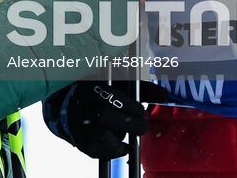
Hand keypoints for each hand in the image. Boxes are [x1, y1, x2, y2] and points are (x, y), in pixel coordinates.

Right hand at [42, 78, 166, 159]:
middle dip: (128, 123)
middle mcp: (82, 106)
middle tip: (142, 126)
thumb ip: (141, 89)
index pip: (110, 96)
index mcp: (90, 88)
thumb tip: (164, 95)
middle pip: (105, 116)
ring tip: (128, 133)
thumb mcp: (118, 86)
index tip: (141, 111)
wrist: (73, 108)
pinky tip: (122, 146)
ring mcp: (79, 125)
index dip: (129, 105)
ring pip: (101, 135)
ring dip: (120, 136)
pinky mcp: (80, 142)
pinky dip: (114, 151)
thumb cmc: (102, 96)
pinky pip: (98, 151)